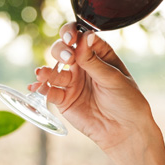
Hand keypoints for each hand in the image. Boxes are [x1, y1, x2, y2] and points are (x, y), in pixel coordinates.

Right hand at [29, 22, 159, 155]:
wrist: (125, 130)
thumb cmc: (127, 100)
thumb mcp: (113, 78)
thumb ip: (94, 60)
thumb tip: (85, 36)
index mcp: (98, 54)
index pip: (81, 37)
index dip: (72, 33)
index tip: (70, 37)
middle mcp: (82, 66)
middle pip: (63, 50)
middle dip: (60, 51)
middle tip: (66, 59)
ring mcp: (72, 82)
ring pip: (53, 71)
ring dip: (46, 71)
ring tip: (43, 73)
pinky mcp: (64, 100)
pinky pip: (50, 92)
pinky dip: (42, 89)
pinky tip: (38, 87)